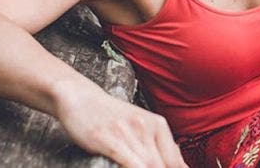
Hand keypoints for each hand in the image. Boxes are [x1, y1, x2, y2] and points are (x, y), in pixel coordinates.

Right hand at [53, 81, 187, 167]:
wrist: (82, 98)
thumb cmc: (111, 115)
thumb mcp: (142, 124)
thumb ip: (159, 143)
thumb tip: (178, 163)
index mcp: (157, 124)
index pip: (175, 159)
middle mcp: (146, 127)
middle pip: (163, 164)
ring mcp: (127, 133)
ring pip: (149, 165)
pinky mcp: (107, 139)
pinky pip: (129, 162)